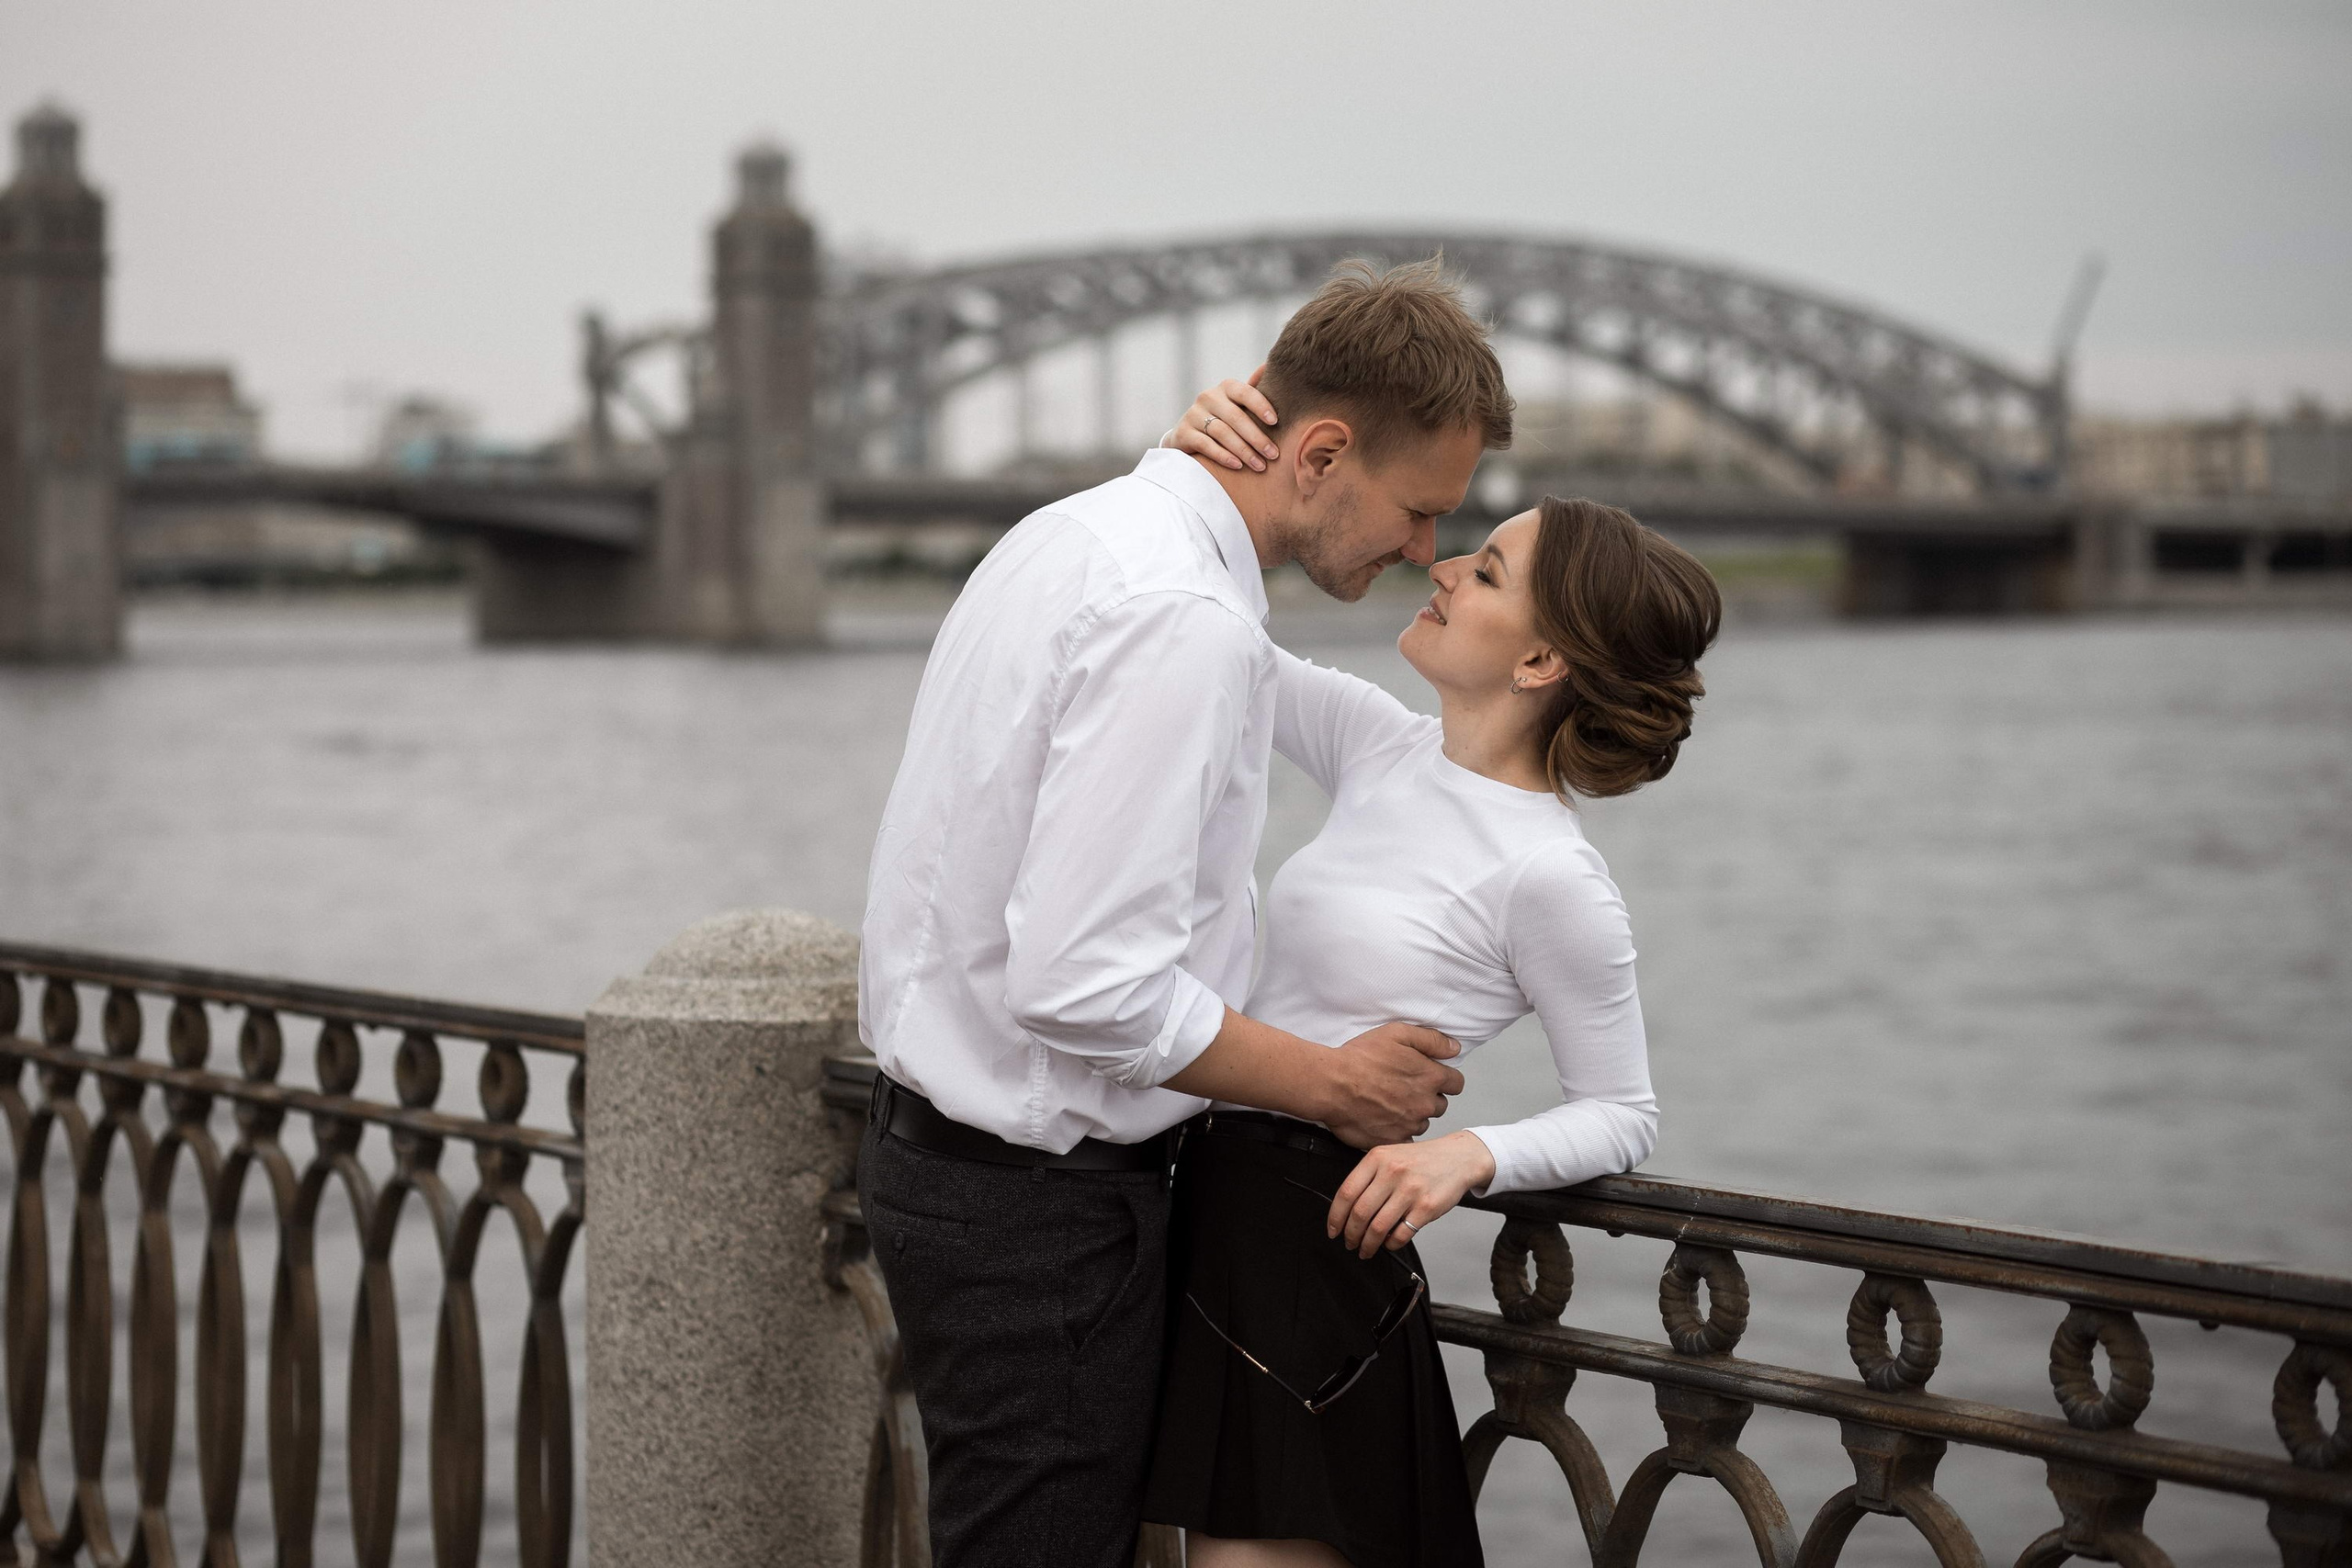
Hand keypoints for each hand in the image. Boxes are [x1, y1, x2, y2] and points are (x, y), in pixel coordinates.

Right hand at [1162, 365, 1280, 471]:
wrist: (1188, 435)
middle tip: (1273, 454)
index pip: (1245, 392)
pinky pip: (1206, 445)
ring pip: (1222, 432)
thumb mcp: (1239, 405)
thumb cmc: (1224, 419)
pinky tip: (1238, 466)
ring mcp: (1194, 414)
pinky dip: (1223, 456)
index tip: (1275, 422)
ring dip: (1244, 451)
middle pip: (1235, 417)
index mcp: (1226, 388)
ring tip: (1259, 465)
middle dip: (1257, 438)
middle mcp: (1208, 397)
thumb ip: (1254, 393)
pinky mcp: (1183, 433)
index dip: (1260, 405)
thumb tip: (1267, 367)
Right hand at [1318, 1021, 1462, 1149]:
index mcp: (1430, 1077)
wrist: (1331, 1085)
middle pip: (1440, 1105)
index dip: (1445, 1078)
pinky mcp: (1392, 1140)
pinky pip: (1405, 1139)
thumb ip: (1431, 1040)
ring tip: (1389, 1103)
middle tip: (1404, 1088)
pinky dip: (1398, 1132)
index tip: (1431, 1077)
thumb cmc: (1360, 1058)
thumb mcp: (1397, 1034)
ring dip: (1412, 1115)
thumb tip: (1454, 1048)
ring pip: (1422, 1123)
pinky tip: (1384, 1121)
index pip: (1457, 1084)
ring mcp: (1409, 1125)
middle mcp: (1425, 1104)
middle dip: (1428, 1097)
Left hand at [1329, 1132, 1496, 1257]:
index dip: (1335, 1217)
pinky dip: (1391, 1244)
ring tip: (1366, 1249)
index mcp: (1377, 1158)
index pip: (1346, 1193)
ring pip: (1378, 1227)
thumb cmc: (1422, 1160)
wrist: (1458, 1158)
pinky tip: (1389, 1243)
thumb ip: (1369, 1177)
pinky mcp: (1426, 1207)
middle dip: (1351, 1235)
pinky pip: (1401, 1234)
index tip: (1333, 1230)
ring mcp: (1410, 1190)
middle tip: (1350, 1243)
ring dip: (1368, 1244)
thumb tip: (1346, 1209)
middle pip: (1359, 1213)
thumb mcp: (1390, 1155)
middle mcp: (1392, 1172)